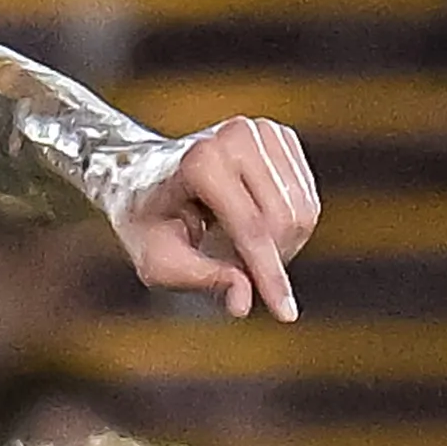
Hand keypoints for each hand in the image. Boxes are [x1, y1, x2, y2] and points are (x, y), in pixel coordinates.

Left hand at [99, 116, 319, 319]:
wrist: (139, 173)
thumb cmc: (144, 219)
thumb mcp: (157, 259)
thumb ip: (199, 278)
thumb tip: (244, 301)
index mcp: (200, 159)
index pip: (251, 227)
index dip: (268, 274)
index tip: (286, 314)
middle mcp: (237, 136)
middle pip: (283, 220)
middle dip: (268, 259)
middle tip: (235, 271)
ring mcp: (263, 131)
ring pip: (303, 211)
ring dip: (278, 244)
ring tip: (234, 245)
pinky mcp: (281, 137)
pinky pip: (307, 199)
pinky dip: (286, 226)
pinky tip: (251, 225)